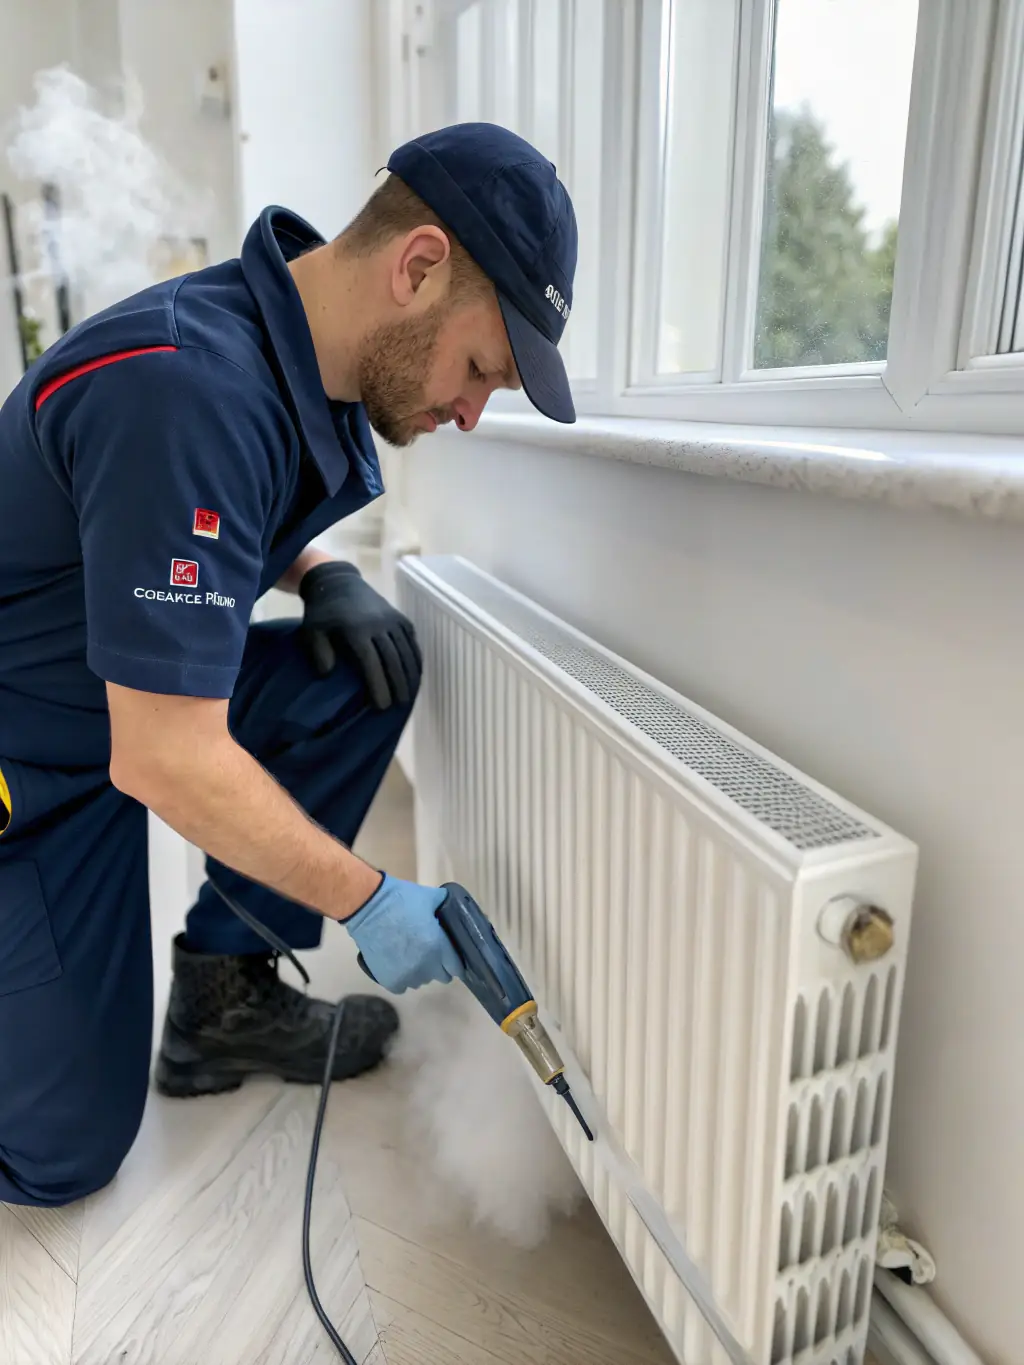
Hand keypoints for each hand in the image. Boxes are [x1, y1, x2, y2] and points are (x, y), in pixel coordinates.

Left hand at [299, 561, 421, 708]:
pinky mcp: (399, 617)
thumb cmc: (323, 613)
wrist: (338, 582)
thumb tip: (327, 674)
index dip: (379, 685)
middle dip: (399, 684)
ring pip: (406, 650)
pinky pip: (411, 640)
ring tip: (411, 695)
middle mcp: (379, 624)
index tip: (382, 705)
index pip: (372, 662)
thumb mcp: (312, 631)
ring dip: (411, 674)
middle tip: (401, 705)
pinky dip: (416, 658)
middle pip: (393, 659)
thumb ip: (318, 652)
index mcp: (356, 629)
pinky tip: (416, 673)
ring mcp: (392, 619)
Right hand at [344, 875, 464, 993]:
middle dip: (439, 966)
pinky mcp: (389, 981)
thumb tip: (453, 905)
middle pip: (441, 977)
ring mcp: (406, 976)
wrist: (367, 907)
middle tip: (429, 951)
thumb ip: (446, 903)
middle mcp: (425, 966)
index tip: (450, 956)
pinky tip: (397, 963)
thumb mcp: (429, 897)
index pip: (456, 968)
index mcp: (438, 947)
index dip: (455, 962)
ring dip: (420, 971)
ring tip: (410, 954)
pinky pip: (402, 986)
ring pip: (421, 981)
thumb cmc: (400, 899)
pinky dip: (401, 977)